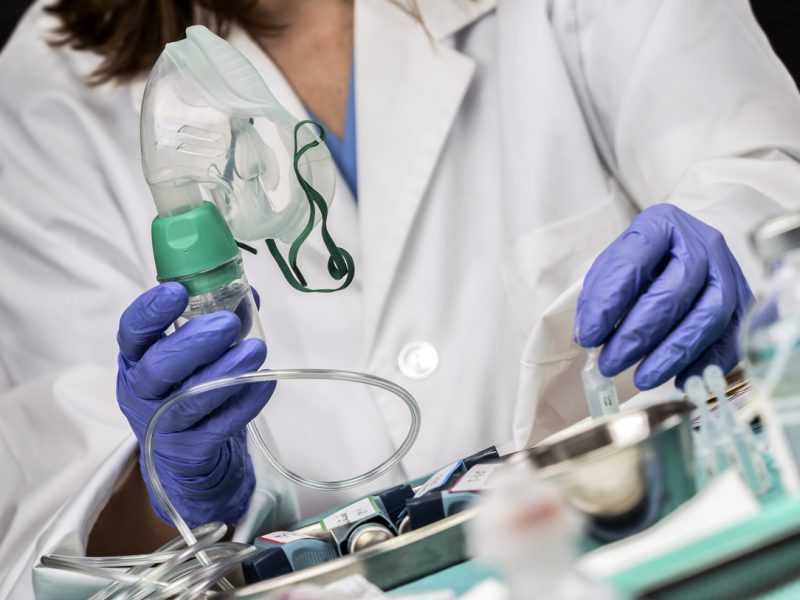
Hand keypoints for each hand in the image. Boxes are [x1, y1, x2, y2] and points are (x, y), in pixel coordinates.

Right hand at [116, 283, 272, 526]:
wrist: (182, 452)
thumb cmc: (184, 385)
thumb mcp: (187, 352)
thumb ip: (213, 319)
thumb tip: (247, 293)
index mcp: (136, 359)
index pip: (132, 333)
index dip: (151, 312)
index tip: (178, 290)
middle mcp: (142, 392)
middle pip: (158, 369)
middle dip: (194, 343)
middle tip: (228, 323)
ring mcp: (164, 424)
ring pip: (191, 400)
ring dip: (226, 372)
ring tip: (256, 349)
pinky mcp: (191, 449)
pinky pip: (220, 426)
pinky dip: (245, 403)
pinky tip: (264, 382)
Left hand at [575, 204, 753, 388]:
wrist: (684, 250)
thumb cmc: (641, 261)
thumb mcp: (613, 266)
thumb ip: (599, 296)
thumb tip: (590, 336)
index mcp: (661, 225)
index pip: (633, 263)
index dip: (608, 304)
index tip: (588, 337)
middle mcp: (701, 243)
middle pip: (673, 294)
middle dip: (637, 336)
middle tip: (610, 363)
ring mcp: (728, 271)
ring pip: (707, 317)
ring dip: (671, 355)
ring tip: (641, 378)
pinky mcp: (744, 301)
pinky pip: (732, 338)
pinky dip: (706, 363)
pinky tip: (680, 380)